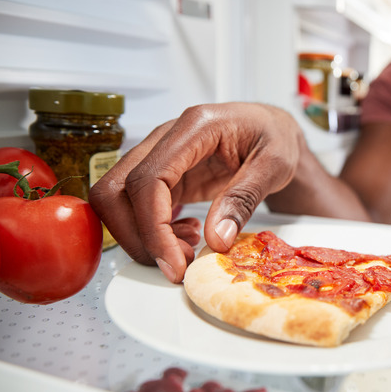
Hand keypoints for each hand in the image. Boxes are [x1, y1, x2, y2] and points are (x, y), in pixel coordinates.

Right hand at [89, 102, 302, 282]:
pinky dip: (154, 232)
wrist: (272, 128)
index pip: (148, 179)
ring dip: (144, 237)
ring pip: (118, 201)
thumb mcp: (275, 164)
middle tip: (177, 264)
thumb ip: (245, 198)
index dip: (153, 227)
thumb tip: (216, 238)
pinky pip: (137, 208)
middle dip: (138, 237)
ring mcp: (159, 157)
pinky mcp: (163, 176)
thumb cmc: (274, 136)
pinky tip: (187, 236)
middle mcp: (167, 138)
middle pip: (115, 190)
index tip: (174, 262)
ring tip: (189, 248)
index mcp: (195, 127)